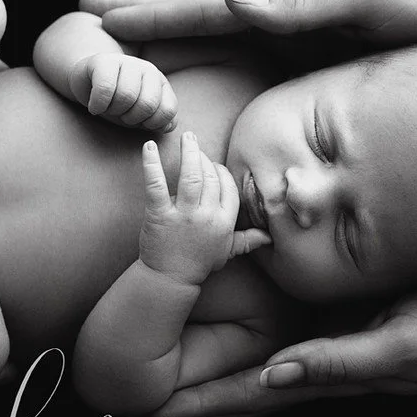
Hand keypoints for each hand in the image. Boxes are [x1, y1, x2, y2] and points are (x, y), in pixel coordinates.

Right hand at [70, 53, 177, 131]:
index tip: (138, 121)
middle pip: (147, 105)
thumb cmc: (117, 101)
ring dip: (113, 111)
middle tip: (121, 114)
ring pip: (126, 96)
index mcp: (161, 84)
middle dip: (131, 118)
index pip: (168, 110)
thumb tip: (167, 127)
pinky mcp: (103, 61)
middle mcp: (148, 70)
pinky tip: (95, 107)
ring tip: (108, 108)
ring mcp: (127, 62)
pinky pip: (105, 89)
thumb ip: (159, 121)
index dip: (151, 124)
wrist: (88, 82)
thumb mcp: (140, 115)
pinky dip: (98, 105)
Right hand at [79, 0, 416, 42]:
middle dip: (144, 10)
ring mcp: (294, 26)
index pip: (204, 7)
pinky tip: (204, 51)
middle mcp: (281, 9)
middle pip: (198, 10)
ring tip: (129, 28)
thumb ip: (301, 2)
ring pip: (216, 28)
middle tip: (92, 9)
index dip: (152, 14)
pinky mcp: (310, 47)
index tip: (100, 16)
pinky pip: (245, 49)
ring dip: (169, 27)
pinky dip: (210, 47)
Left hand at [139, 133, 269, 285]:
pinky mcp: (160, 215)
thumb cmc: (198, 264)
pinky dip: (151, 164)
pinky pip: (156, 185)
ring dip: (189, 152)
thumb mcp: (226, 252)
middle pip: (211, 177)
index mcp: (225, 222)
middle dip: (203, 157)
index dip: (221, 172)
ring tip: (186, 137)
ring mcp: (184, 215)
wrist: (170, 279)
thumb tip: (268, 237)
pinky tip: (149, 147)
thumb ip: (247, 240)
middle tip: (194, 144)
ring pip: (190, 176)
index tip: (213, 164)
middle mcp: (207, 216)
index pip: (229, 187)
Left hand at [145, 274, 416, 416]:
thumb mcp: (400, 346)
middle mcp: (319, 367)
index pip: (248, 398)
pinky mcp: (340, 325)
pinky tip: (230, 344)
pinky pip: (280, 343)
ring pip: (256, 369)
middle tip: (137, 404)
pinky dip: (246, 350)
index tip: (150, 415)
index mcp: (327, 376)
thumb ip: (339, 362)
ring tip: (167, 383)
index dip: (200, 407)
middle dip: (192, 401)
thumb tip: (276, 375)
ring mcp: (329, 348)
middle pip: (242, 390)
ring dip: (212, 380)